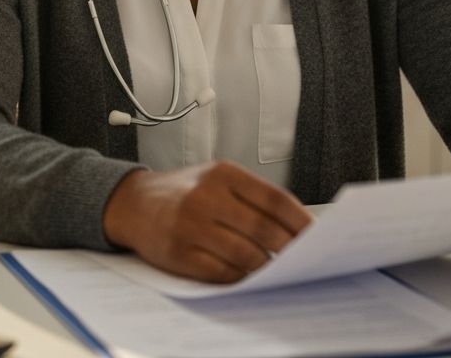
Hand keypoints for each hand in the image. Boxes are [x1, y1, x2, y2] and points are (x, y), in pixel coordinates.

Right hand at [102, 160, 312, 282]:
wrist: (134, 203)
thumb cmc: (186, 191)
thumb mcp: (216, 178)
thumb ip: (251, 197)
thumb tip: (294, 227)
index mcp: (223, 173)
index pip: (274, 199)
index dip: (299, 221)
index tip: (316, 236)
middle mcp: (207, 196)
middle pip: (263, 229)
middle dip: (288, 248)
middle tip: (302, 259)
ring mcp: (191, 225)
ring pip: (245, 254)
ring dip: (265, 265)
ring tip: (275, 268)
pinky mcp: (178, 253)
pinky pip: (221, 272)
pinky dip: (240, 276)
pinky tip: (247, 273)